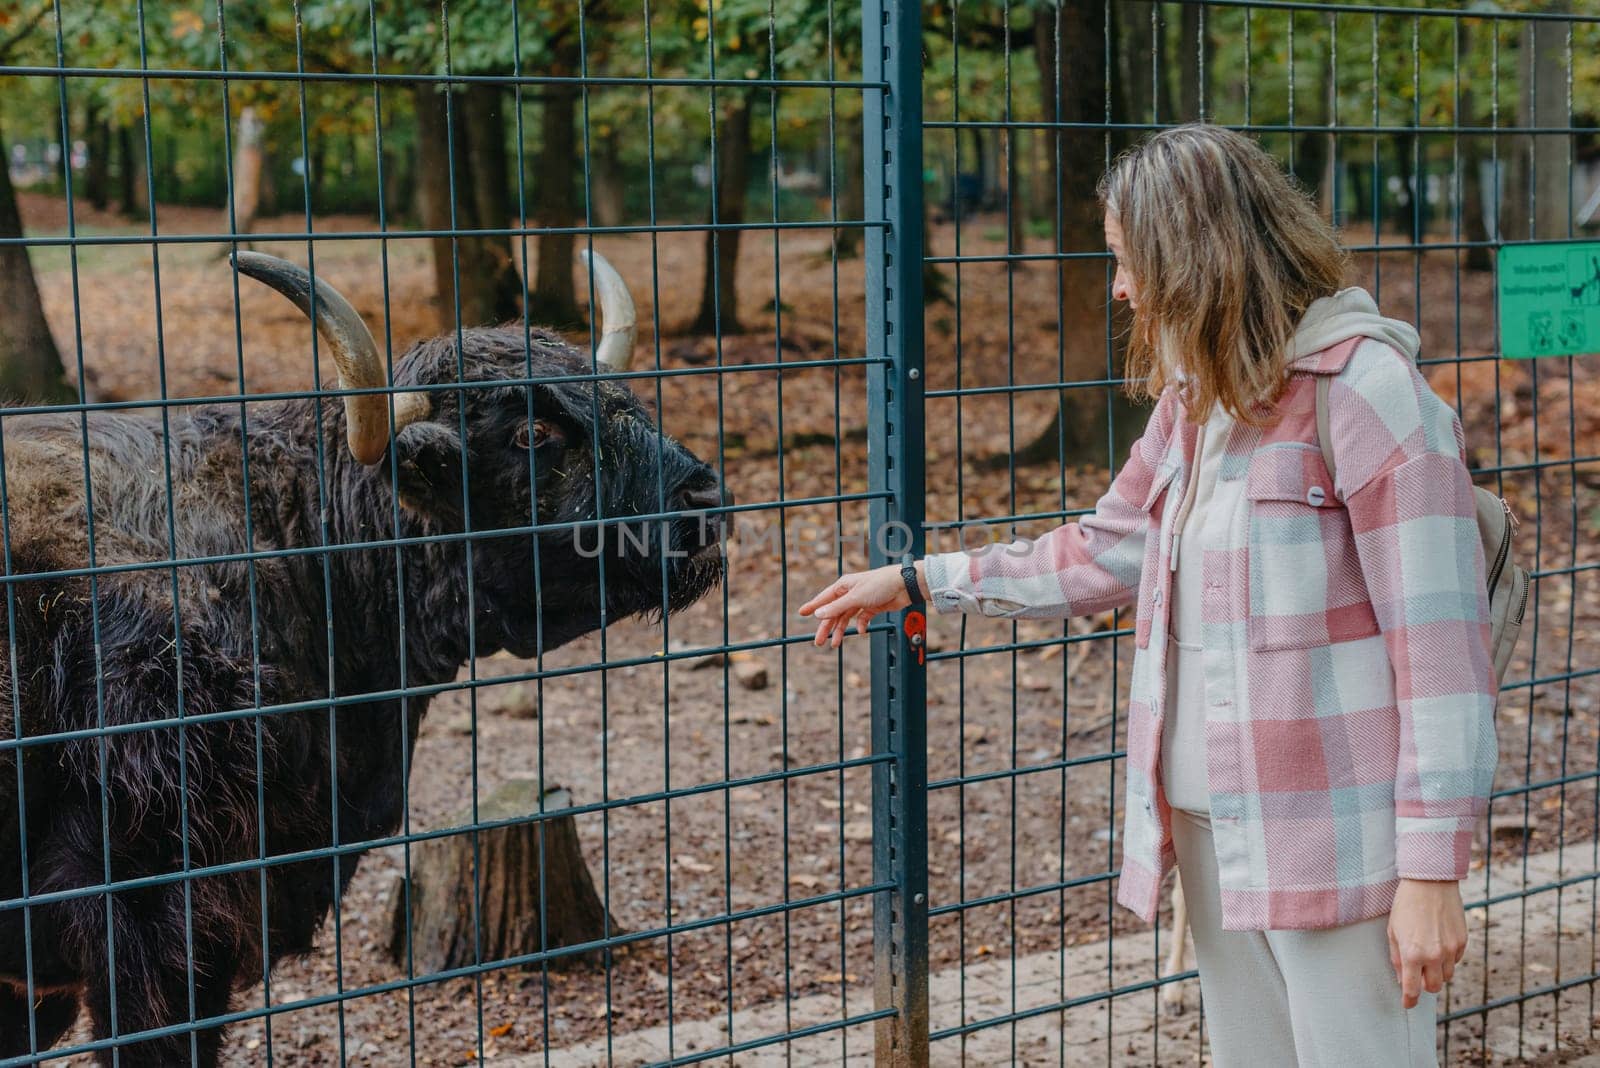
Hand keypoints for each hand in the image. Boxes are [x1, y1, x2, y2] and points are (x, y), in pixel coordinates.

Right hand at [799, 562, 927, 647]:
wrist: (904, 585)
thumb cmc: (879, 585)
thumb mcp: (855, 598)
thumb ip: (836, 607)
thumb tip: (818, 614)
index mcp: (843, 586)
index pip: (824, 598)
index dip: (813, 607)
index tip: (802, 613)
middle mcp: (851, 593)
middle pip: (834, 612)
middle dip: (826, 627)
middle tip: (818, 642)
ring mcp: (861, 601)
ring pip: (846, 618)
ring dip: (841, 630)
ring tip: (836, 644)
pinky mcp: (872, 607)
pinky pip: (862, 619)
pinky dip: (860, 626)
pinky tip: (861, 632)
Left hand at [1387, 879, 1466, 1008]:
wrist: (1430, 883)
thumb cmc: (1406, 905)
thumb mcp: (1393, 931)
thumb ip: (1397, 958)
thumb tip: (1402, 980)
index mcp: (1412, 954)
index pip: (1412, 988)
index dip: (1410, 1000)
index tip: (1408, 1004)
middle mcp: (1434, 955)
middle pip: (1434, 987)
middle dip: (1425, 985)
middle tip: (1418, 976)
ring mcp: (1451, 949)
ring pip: (1447, 976)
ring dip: (1437, 972)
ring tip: (1428, 955)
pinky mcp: (1462, 941)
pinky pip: (1455, 960)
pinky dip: (1447, 958)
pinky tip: (1438, 942)